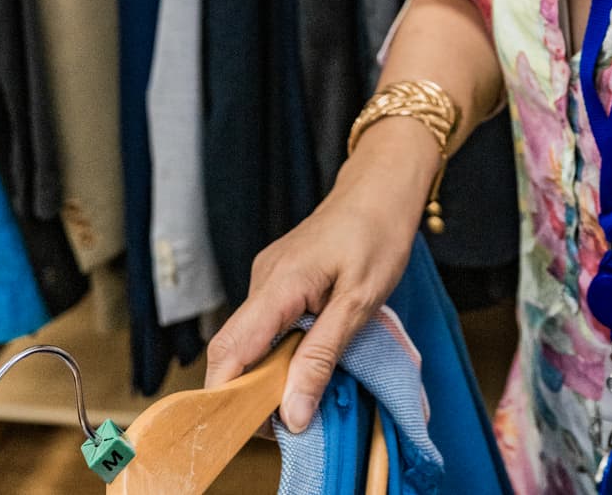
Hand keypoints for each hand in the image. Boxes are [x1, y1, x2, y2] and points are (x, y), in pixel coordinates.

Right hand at [204, 128, 433, 432]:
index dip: (227, 397)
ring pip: (252, 338)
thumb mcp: (359, 303)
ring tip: (308, 389)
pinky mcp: (281, 276)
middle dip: (250, 391)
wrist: (384, 183)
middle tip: (291, 417)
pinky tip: (310, 357)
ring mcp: (269, 275)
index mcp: (278, 284)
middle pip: (233, 349)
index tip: (252, 428)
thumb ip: (322, 357)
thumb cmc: (379, 233)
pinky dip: (281, 348)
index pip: (229, 351)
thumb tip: (291, 414)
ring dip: (270, 371)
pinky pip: (267, 322)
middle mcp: (263, 279)